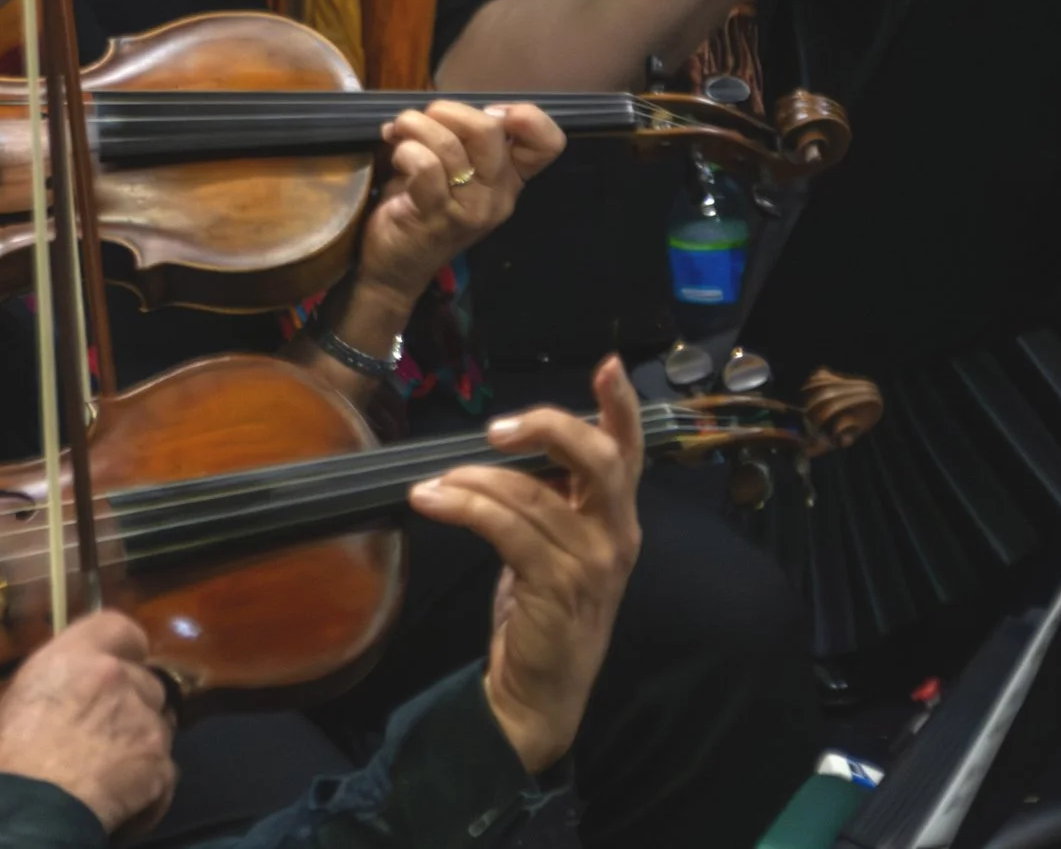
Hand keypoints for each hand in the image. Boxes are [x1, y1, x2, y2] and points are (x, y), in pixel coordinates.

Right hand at [0, 611, 176, 834]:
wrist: (26, 812)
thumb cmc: (7, 758)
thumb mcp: (23, 697)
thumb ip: (62, 680)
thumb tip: (75, 689)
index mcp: (79, 655)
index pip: (121, 628)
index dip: (126, 649)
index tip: (121, 667)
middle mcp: (119, 678)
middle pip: (145, 681)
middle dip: (133, 704)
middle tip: (107, 734)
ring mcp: (144, 721)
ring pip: (158, 725)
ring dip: (142, 743)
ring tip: (114, 772)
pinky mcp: (160, 764)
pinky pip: (164, 771)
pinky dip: (149, 785)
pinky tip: (124, 801)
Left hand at [355, 99, 563, 310]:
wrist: (395, 264)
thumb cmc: (421, 203)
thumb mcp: (452, 167)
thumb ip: (463, 137)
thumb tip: (448, 106)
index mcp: (510, 178)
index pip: (548, 144)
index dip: (526, 115)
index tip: (488, 112)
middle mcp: (500, 195)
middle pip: (490, 129)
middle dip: (446, 111)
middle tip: (419, 121)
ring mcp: (472, 210)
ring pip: (449, 144)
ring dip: (414, 126)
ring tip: (397, 133)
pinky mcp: (438, 218)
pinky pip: (424, 166)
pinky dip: (404, 150)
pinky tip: (397, 156)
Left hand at [410, 354, 643, 774]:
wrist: (538, 695)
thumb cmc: (543, 608)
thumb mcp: (554, 545)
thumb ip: (549, 497)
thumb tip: (506, 445)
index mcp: (616, 519)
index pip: (628, 453)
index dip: (621, 406)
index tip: (609, 366)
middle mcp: (616, 536)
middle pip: (600, 460)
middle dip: (550, 427)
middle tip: (496, 428)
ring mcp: (593, 564)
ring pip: (534, 495)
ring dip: (476, 480)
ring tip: (434, 483)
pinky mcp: (558, 588)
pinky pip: (507, 529)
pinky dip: (464, 507)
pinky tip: (432, 502)